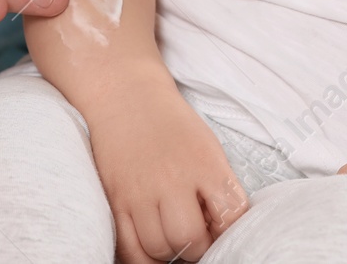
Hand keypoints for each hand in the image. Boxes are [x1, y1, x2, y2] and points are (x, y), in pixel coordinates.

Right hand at [88, 87, 250, 262]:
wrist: (127, 98)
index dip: (229, 232)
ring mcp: (140, 192)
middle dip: (198, 247)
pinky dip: (143, 258)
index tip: (221, 229)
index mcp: (205, 164)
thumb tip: (221, 231)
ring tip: (173, 238)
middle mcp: (173, 180)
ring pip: (159, 248)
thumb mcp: (208, 147)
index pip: (230, 217)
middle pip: (190, 240)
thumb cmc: (172, 125)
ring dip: (171, 252)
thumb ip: (219, 187)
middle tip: (196, 237)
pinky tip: (152, 248)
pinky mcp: (116, 201)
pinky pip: (129, 248)